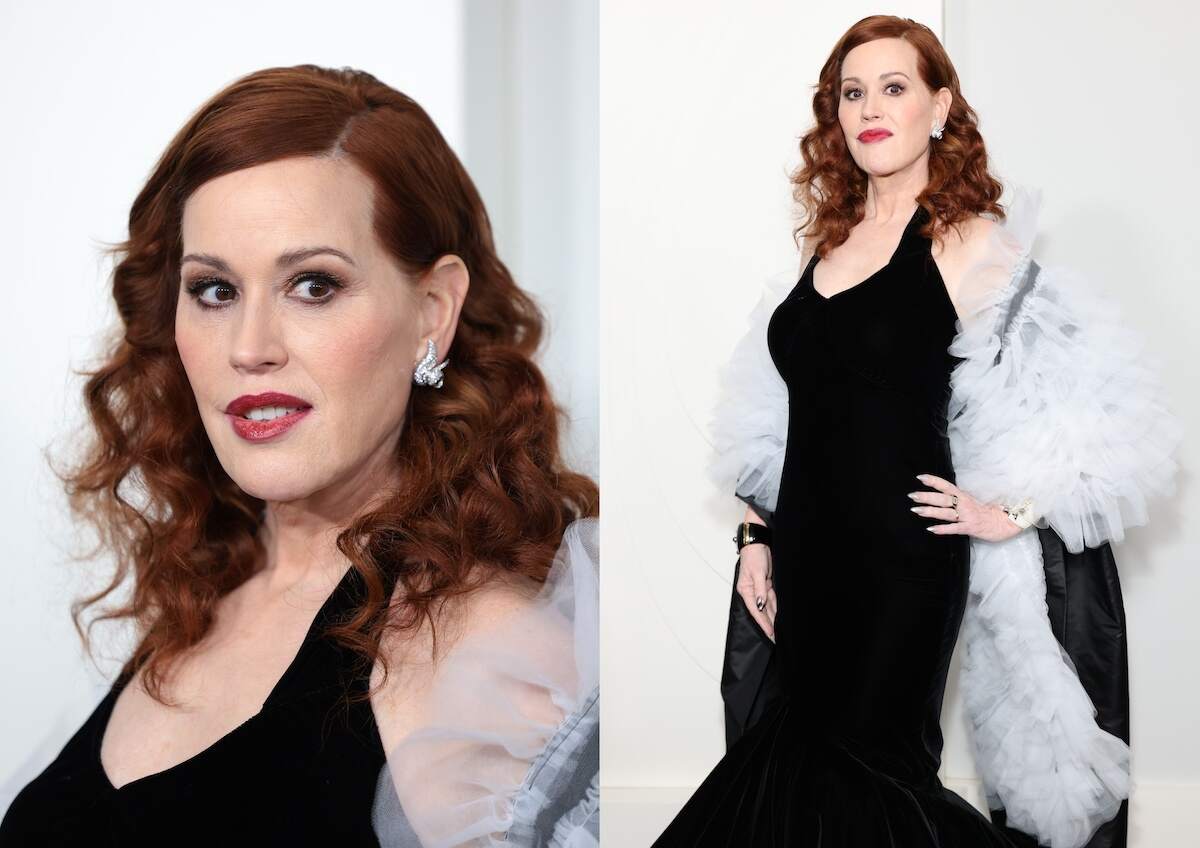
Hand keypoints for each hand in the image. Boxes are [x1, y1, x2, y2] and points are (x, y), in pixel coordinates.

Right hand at [736, 542, 776, 641]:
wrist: (758, 543)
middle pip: (761, 611)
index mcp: (745, 590)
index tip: (769, 633)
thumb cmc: (754, 555)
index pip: (755, 610)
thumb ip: (760, 590)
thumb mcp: (757, 573)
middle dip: (768, 624)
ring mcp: (759, 588)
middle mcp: (751, 591)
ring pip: (767, 606)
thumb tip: (760, 605)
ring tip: (778, 631)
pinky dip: (775, 608)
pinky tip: (779, 616)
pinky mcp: (765, 584)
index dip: (763, 622)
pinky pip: (771, 599)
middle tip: (775, 637)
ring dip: (772, 618)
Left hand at [909, 473, 1024, 542]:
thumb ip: (957, 499)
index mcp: (964, 496)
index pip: (946, 486)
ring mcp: (967, 516)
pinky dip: (943, 528)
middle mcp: (964, 504)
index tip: (920, 477)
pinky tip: (931, 529)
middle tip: (911, 495)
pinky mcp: (970, 527)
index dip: (934, 481)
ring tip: (916, 510)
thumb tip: (940, 497)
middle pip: (943, 498)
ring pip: (946, 512)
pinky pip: (954, 528)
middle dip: (926, 496)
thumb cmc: (987, 512)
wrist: (1007, 522)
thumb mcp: (971, 502)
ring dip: (930, 511)